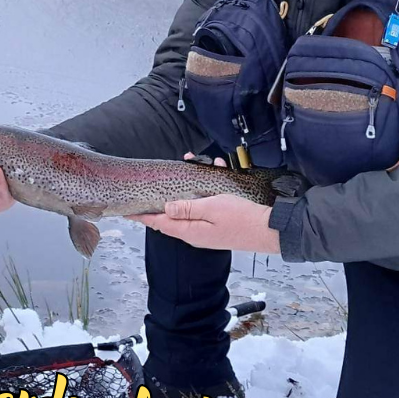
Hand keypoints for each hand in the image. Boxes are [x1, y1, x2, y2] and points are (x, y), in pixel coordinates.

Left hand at [125, 152, 280, 253]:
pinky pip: (204, 207)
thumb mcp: (211, 207)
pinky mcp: (217, 226)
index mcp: (190, 231)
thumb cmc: (243, 219)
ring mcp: (206, 231)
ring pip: (189, 206)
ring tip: (197, 164)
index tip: (127, 210)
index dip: (142, 215)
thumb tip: (165, 208)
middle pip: (171, 214)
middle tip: (159, 181)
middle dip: (166, 195)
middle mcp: (195, 233)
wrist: (270, 230)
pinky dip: (207, 191)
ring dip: (191, 187)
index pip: (158, 223)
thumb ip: (187, 208)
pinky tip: (217, 171)